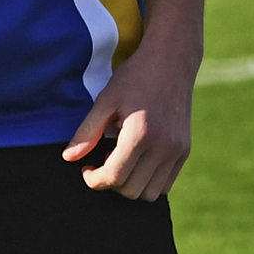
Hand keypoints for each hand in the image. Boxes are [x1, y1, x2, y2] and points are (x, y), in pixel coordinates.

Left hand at [62, 42, 197, 199]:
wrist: (172, 60)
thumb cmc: (135, 77)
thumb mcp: (106, 100)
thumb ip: (87, 132)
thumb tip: (69, 158)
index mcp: (141, 134)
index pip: (114, 177)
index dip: (94, 179)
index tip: (86, 168)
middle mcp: (163, 147)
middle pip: (131, 190)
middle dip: (111, 182)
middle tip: (104, 159)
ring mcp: (177, 150)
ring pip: (151, 193)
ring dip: (131, 184)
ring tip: (123, 158)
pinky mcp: (185, 150)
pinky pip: (166, 184)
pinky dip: (149, 180)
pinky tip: (138, 158)